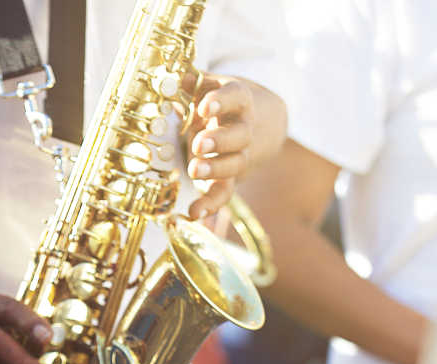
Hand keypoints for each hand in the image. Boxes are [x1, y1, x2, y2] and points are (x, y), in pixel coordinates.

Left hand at [184, 73, 257, 219]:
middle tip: (199, 145)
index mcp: (239, 101)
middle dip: (220, 141)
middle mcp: (243, 128)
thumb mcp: (211, 86)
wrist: (260, 122)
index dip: (222, 102)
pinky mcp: (232, 177)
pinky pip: (225, 192)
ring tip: (194, 171)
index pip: (236, 97)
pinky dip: (211, 204)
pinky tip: (194, 213)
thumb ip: (193, 83)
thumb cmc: (223, 102)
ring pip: (235, 163)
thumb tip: (175, 78)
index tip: (205, 108)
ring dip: (215, 169)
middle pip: (239, 135)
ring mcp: (240, 154)